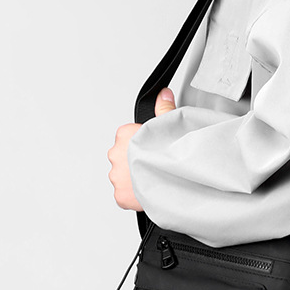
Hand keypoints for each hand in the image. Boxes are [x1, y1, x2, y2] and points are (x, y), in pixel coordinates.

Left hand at [108, 88, 176, 210]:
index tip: (153, 148)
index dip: (142, 143)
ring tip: (153, 179)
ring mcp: (116, 176)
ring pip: (123, 176)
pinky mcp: (119, 195)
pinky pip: (124, 195)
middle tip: (154, 164)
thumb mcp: (170, 126)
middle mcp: (115, 154)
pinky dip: (134, 195)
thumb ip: (164, 108)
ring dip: (134, 178)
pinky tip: (148, 190)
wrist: (173, 182)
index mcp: (124, 135)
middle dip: (136, 160)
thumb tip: (163, 93)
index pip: (128, 136)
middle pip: (124, 156)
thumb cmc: (169, 156)